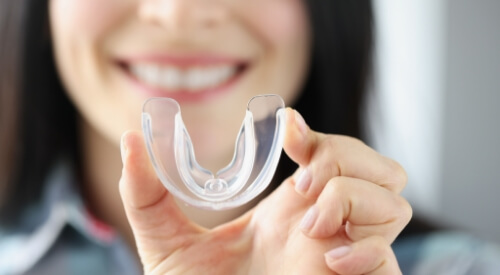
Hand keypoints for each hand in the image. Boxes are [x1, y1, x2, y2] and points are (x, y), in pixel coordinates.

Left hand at [119, 108, 410, 273]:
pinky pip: (389, 258)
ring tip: (308, 223)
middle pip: (379, 168)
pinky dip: (366, 250)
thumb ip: (148, 195)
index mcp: (289, 212)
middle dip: (346, 157)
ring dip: (353, 198)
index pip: (331, 153)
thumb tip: (130, 139)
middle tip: (302, 180)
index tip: (288, 128)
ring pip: (394, 202)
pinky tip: (327, 260)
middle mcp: (325, 228)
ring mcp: (346, 258)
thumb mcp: (168, 246)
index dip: (318, 133)